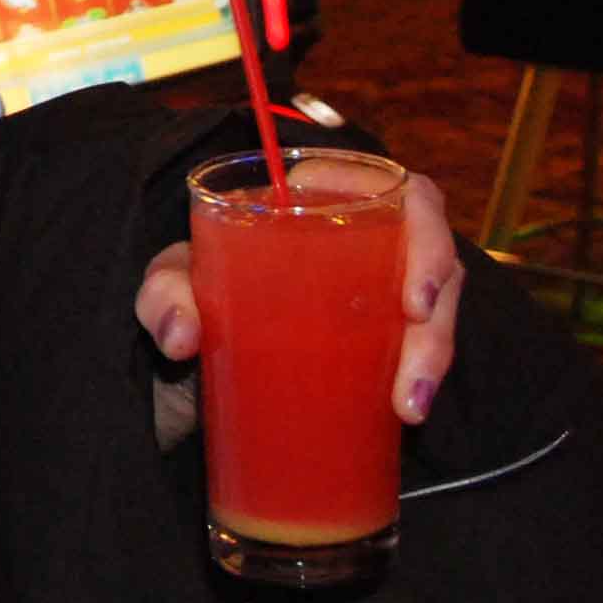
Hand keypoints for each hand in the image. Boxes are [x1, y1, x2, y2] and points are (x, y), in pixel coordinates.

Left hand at [135, 169, 463, 424]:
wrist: (191, 367)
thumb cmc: (193, 296)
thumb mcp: (171, 286)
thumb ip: (164, 296)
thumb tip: (184, 337)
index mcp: (320, 200)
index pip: (395, 191)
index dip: (426, 231)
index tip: (416, 299)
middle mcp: (360, 236)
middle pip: (428, 248)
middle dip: (438, 301)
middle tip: (416, 342)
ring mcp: (376, 289)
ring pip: (435, 304)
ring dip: (434, 351)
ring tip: (410, 404)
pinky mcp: (382, 340)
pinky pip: (422, 348)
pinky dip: (423, 379)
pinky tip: (410, 411)